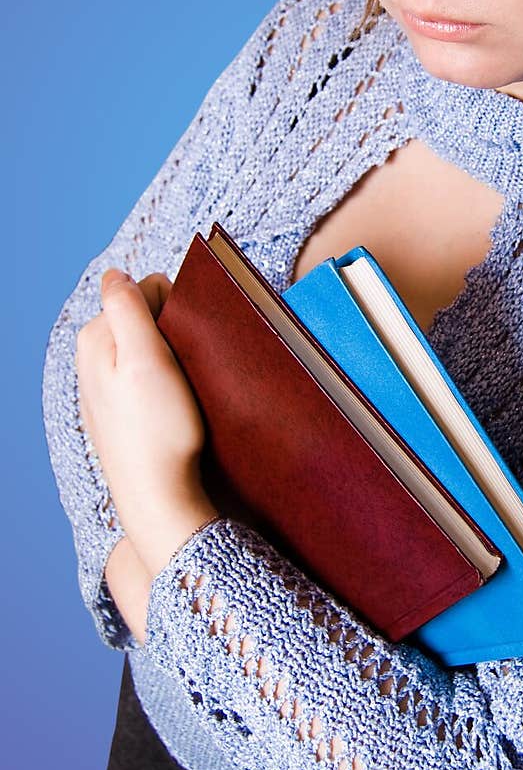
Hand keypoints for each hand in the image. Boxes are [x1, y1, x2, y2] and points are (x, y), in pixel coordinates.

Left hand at [76, 268, 217, 576]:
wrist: (158, 495)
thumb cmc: (158, 429)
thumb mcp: (146, 358)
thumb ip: (127, 309)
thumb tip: (116, 274)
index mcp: (94, 338)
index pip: (143, 291)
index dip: (173, 308)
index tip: (185, 342)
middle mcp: (90, 360)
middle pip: (141, 319)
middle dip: (169, 332)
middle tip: (186, 366)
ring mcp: (102, 389)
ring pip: (144, 349)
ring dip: (168, 359)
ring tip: (181, 389)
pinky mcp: (118, 412)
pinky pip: (143, 378)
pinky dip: (162, 383)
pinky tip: (171, 409)